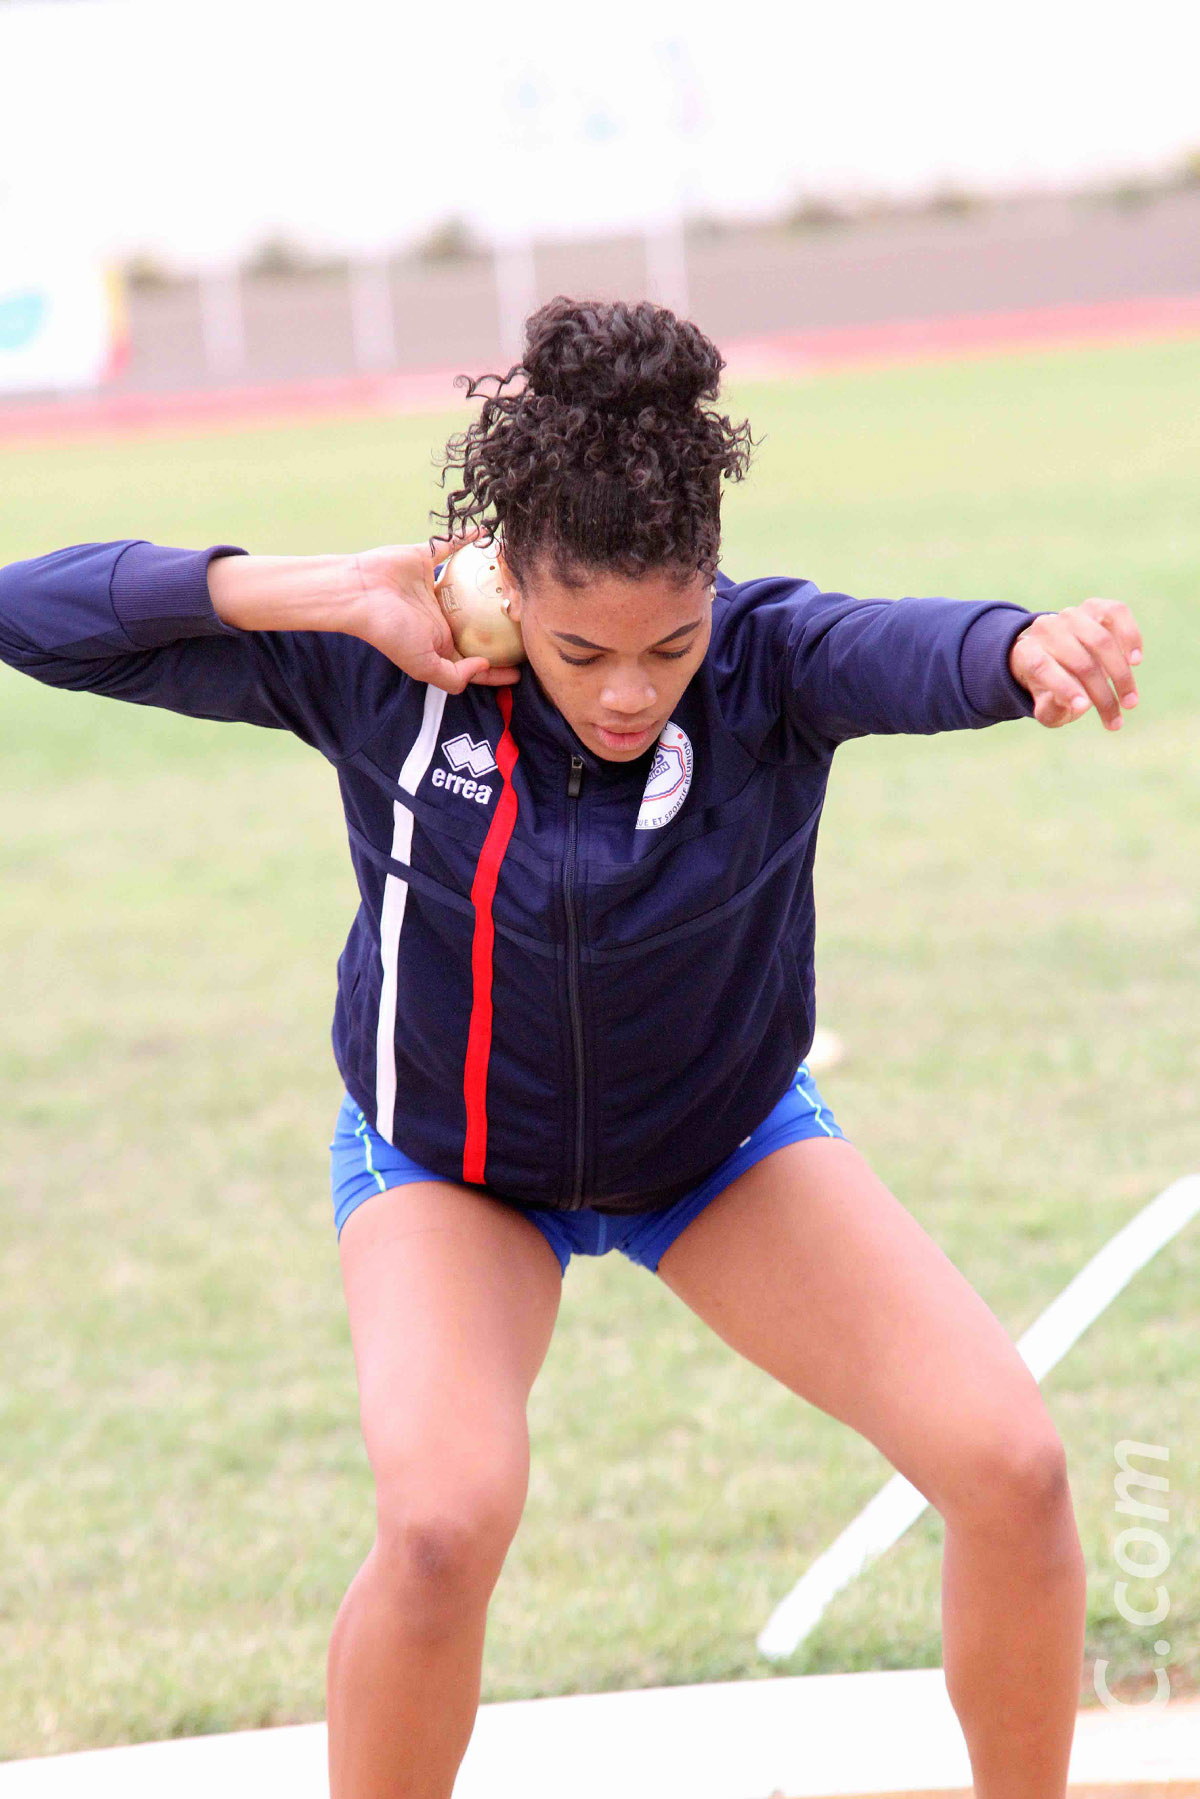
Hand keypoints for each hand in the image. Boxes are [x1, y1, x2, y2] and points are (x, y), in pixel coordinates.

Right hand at [347, 531, 520, 692]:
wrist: (359, 593)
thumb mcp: (423, 666)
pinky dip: (471, 540)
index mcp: (442, 642)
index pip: (477, 660)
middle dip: (504, 625)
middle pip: (482, 623)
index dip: (500, 669)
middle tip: (530, 621)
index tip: (524, 669)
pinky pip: (455, 546)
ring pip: (474, 584)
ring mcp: (438, 586)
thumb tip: (484, 665)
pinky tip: (491, 536)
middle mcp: (443, 616)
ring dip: (494, 579)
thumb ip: (454, 676)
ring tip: (519, 577)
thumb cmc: (389, 632)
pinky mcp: (429, 559)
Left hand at [1009, 598, 1142, 730]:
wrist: (1057, 657)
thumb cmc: (1052, 687)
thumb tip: (1078, 705)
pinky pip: (1117, 613)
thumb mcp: (1046, 705)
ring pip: (1101, 641)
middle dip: (1102, 695)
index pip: (1041, 667)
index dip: (1063, 687)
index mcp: (1026, 653)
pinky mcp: (1095, 607)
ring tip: (1130, 701)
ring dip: (1120, 674)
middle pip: (1079, 661)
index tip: (1083, 709)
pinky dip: (1130, 636)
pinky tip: (1135, 661)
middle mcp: (1046, 629)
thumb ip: (1053, 709)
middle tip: (1116, 720)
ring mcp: (1071, 615)